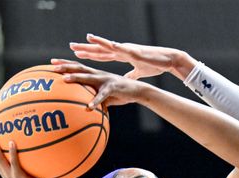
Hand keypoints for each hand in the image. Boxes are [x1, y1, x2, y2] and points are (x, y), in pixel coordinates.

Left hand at [51, 59, 144, 108]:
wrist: (137, 91)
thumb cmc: (120, 93)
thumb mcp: (104, 94)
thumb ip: (94, 97)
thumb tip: (84, 108)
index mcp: (95, 74)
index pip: (78, 66)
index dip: (65, 63)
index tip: (52, 62)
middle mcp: (98, 74)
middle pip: (79, 67)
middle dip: (65, 66)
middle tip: (52, 66)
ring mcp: (105, 79)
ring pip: (88, 77)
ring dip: (76, 77)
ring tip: (64, 79)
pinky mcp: (112, 87)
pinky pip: (102, 95)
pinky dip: (95, 101)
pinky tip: (88, 108)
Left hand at [69, 33, 190, 79]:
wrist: (167, 60)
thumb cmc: (154, 65)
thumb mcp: (138, 72)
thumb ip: (131, 74)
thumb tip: (126, 79)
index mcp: (120, 55)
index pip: (101, 54)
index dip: (88, 54)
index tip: (75, 53)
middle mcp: (121, 50)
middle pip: (99, 49)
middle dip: (85, 47)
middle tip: (71, 45)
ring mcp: (127, 49)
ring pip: (109, 46)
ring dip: (98, 42)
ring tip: (87, 38)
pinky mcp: (136, 52)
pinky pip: (125, 49)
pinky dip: (118, 46)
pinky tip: (111, 44)